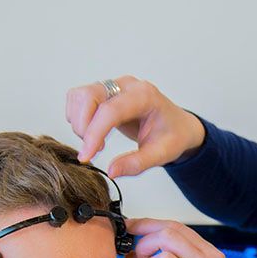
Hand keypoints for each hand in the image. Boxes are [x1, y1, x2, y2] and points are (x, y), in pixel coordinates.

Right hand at [65, 77, 206, 176]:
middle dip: (84, 126)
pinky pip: (78, 98)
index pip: (110, 110)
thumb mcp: (162, 154)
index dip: (94, 134)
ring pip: (80, 96)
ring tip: (96, 141)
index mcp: (144, 96)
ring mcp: (114, 86)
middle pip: (89, 96)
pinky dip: (78, 117)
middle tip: (95, 149)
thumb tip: (111, 171)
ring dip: (79, 122)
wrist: (178, 126)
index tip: (86, 156)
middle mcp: (127, 86)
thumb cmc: (173, 136)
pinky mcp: (104, 91)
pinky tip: (93, 132)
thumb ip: (137, 164)